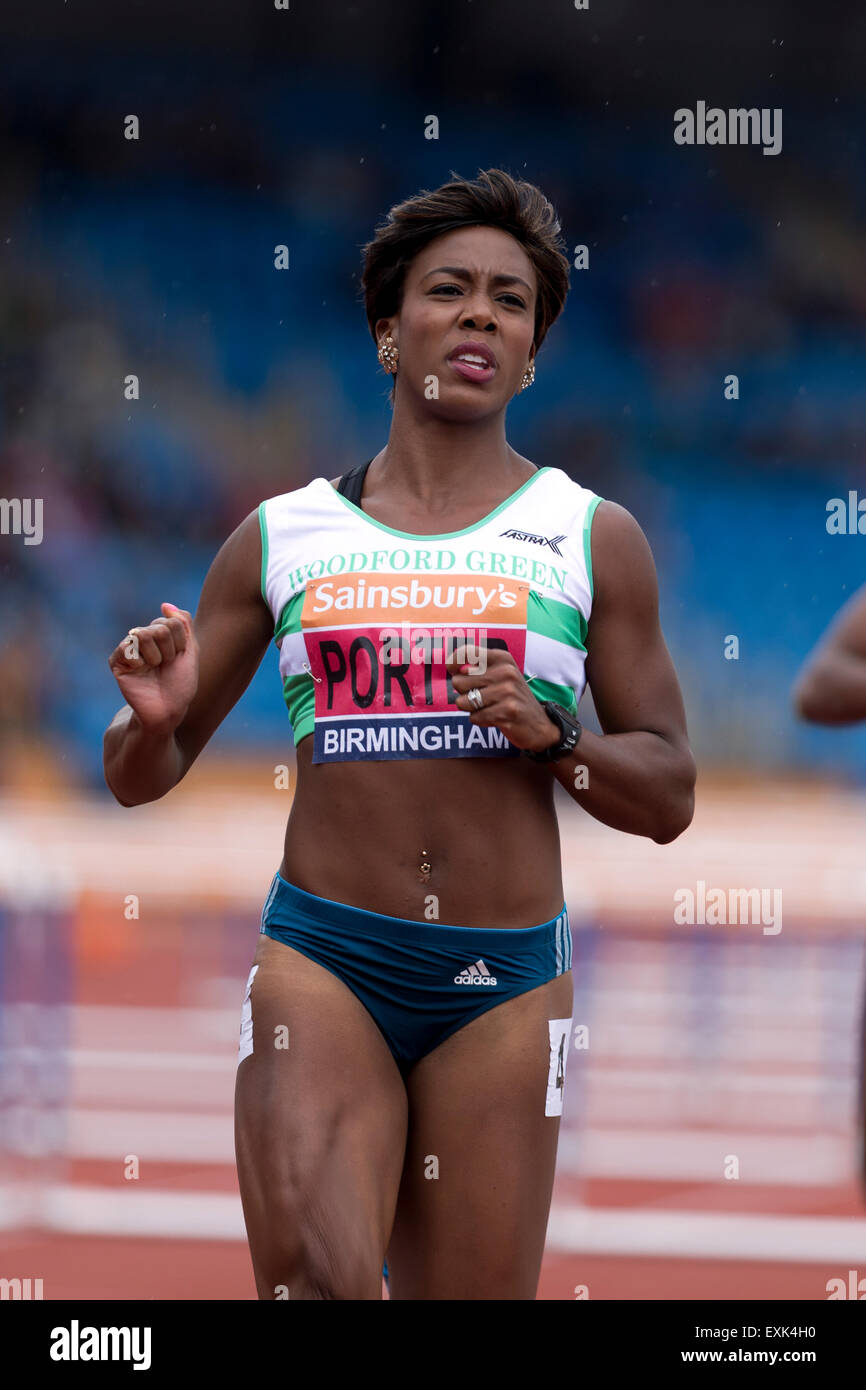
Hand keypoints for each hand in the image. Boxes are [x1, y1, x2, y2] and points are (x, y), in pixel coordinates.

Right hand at [108, 603, 198, 734]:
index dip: (181, 643)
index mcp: (161, 635)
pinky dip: (139, 661)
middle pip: (159, 627)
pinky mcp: (116, 661)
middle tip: (165, 666)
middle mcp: (144, 639)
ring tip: (154, 669)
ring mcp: (129, 649)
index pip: (172, 622)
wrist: (167, 709)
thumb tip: (165, 605)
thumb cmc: (180, 684)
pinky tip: (140, 671)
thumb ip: (182, 624)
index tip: (178, 659)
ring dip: (156, 656)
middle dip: (169, 650)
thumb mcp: (190, 651)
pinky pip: (127, 647)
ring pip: (143, 634)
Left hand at [446, 643, 559, 753]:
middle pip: (459, 681)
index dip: (453, 662)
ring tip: (488, 708)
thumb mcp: (499, 676)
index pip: (467, 652)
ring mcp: (508, 691)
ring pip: (464, 701)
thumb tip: (456, 672)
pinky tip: (495, 718)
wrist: (539, 725)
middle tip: (480, 697)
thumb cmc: (511, 699)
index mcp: (502, 658)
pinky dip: (480, 720)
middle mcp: (506, 671)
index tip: (453, 672)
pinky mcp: (508, 711)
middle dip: (463, 694)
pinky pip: (474, 717)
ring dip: (471, 709)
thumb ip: (476, 670)